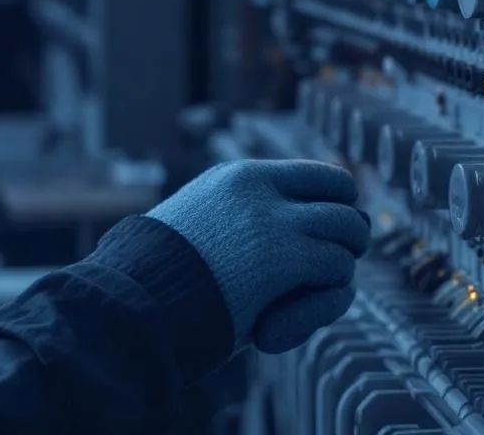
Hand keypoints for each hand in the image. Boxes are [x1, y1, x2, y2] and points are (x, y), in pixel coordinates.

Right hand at [148, 159, 369, 352]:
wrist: (135, 300)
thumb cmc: (165, 276)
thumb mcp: (204, 225)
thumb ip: (246, 218)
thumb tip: (303, 227)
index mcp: (242, 177)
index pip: (321, 174)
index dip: (338, 205)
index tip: (333, 232)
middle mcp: (261, 188)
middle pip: (344, 196)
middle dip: (348, 232)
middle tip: (340, 260)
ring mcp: (273, 220)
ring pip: (348, 230)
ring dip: (341, 262)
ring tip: (323, 285)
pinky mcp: (282, 259)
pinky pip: (336, 268)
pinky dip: (331, 294)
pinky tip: (302, 309)